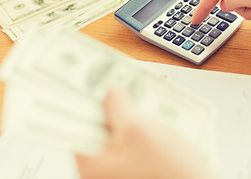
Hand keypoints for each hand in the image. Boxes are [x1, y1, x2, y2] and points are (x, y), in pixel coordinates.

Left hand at [76, 89, 215, 178]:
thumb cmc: (173, 174)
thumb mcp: (142, 130)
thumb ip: (119, 106)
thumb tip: (110, 94)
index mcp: (92, 167)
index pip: (78, 124)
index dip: (86, 99)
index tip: (91, 80)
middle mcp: (101, 174)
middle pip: (98, 129)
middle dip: (111, 107)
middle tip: (123, 89)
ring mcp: (119, 174)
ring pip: (117, 136)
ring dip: (128, 119)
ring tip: (143, 105)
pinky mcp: (136, 172)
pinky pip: (131, 145)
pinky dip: (138, 132)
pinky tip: (153, 124)